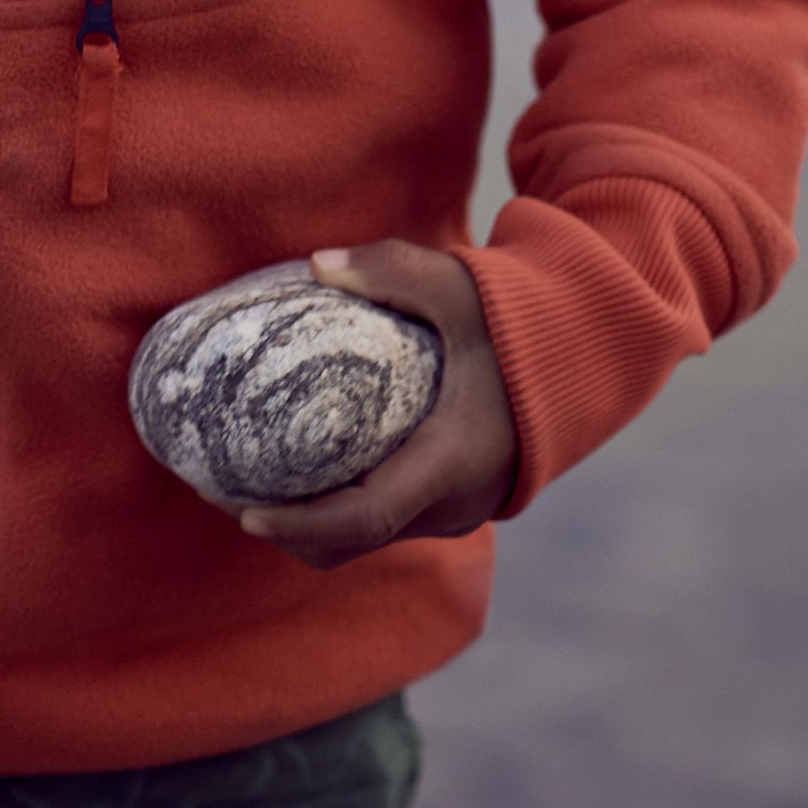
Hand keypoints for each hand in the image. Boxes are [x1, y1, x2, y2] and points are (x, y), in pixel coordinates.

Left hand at [235, 243, 518, 572]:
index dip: (298, 523)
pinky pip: (381, 522)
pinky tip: (298, 471)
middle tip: (221, 488)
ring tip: (245, 481)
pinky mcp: (450, 501)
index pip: (363, 518)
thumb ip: (391, 270)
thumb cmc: (521, 319)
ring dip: (304, 523)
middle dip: (281, 526)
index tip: (242, 510)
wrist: (586, 351)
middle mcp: (452, 502)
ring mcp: (454, 509)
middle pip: (349, 543)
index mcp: (451, 460)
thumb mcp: (458, 285)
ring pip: (363, 538)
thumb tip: (313, 265)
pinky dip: (334, 510)